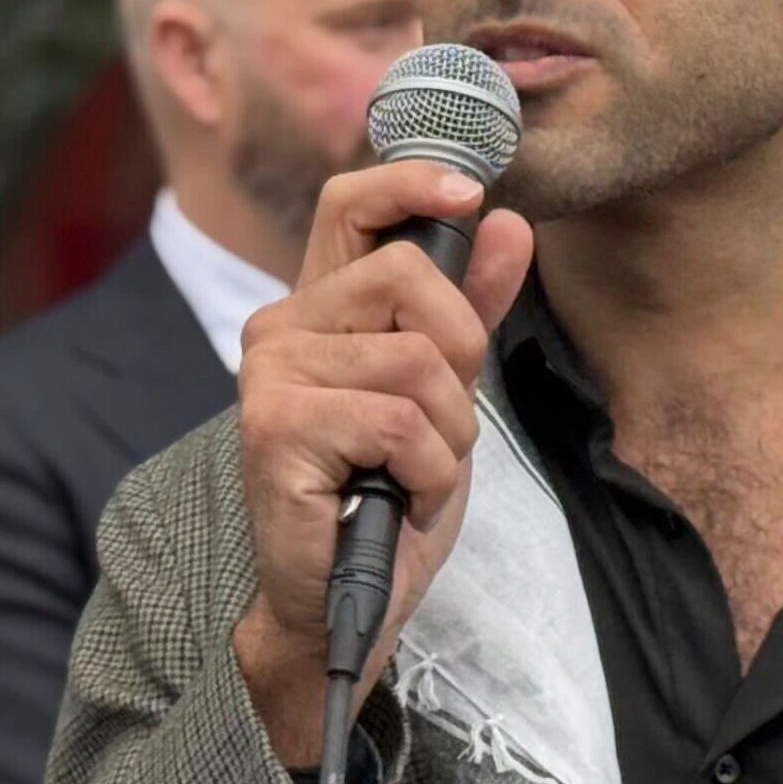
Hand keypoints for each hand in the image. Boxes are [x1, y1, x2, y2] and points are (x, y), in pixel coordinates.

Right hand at [230, 161, 533, 766]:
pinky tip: (400, 499)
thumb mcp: (447, 391)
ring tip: (415, 473)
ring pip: (416, 362)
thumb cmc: (385, 493)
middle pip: (408, 277)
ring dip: (447, 436)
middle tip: (443, 423)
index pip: (351, 204)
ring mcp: (271, 375)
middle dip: (460, 353)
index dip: (411, 183)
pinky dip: (428, 472)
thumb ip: (473, 308)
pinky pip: (400, 423)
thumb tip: (511, 223)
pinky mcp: (275, 429)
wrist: (343, 600)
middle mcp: (282, 326)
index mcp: (320, 307)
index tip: (469, 195)